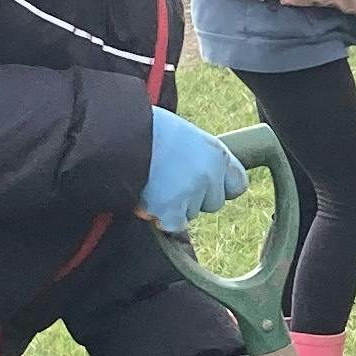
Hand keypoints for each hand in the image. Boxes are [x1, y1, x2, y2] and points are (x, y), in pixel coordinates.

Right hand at [141, 107, 247, 233]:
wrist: (117, 134)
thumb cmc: (145, 130)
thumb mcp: (184, 134)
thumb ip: (200, 156)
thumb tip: (208, 177)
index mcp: (216, 152)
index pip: (238, 184)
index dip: (220, 186)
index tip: (207, 184)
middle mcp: (209, 174)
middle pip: (213, 203)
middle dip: (194, 198)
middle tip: (169, 179)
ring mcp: (191, 194)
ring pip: (190, 214)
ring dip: (174, 206)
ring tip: (153, 182)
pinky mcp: (171, 212)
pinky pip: (173, 225)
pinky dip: (159, 216)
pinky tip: (147, 197)